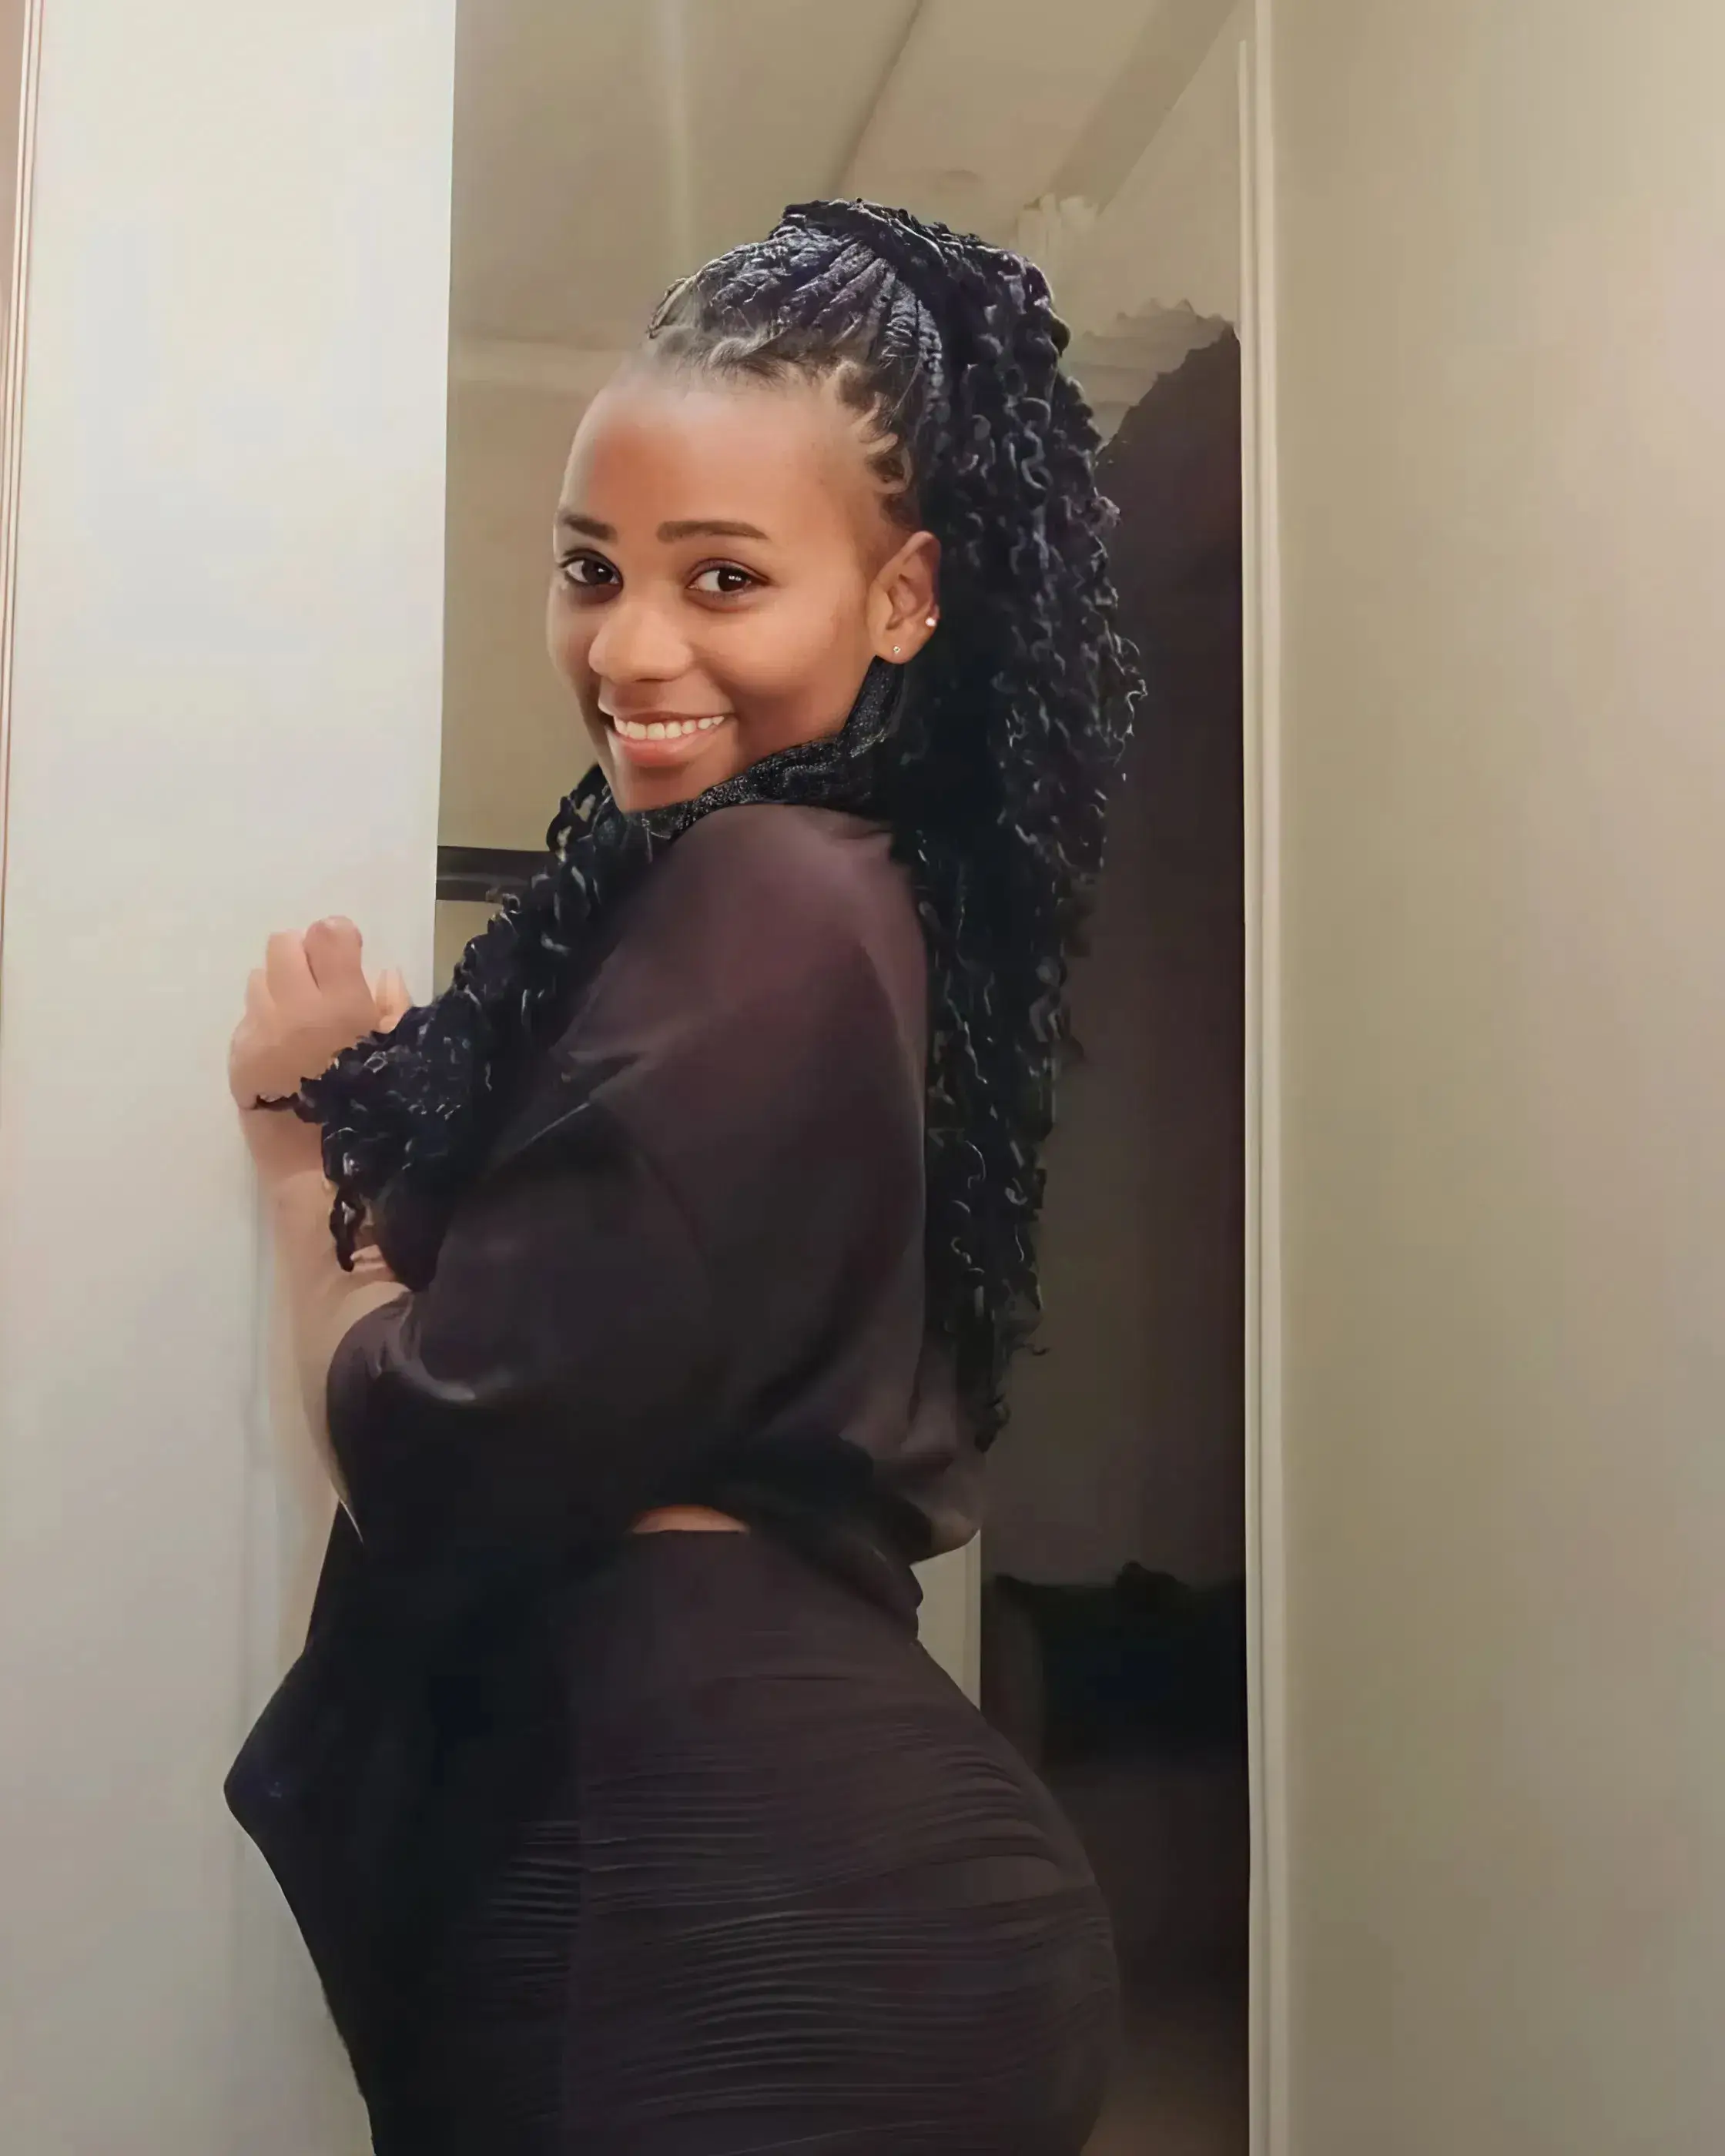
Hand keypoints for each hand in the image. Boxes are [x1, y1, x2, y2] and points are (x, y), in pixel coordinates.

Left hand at [230, 917, 409, 1175]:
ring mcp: (260, 1031)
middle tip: (321, 991)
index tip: (349, 965)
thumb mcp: (403, 1057)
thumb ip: (393, 1009)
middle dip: (304, 960)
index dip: (340, 944)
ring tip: (300, 1025)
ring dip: (280, 992)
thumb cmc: (378, 1116)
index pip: (329, 932)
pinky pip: (247, 1018)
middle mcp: (294, 1009)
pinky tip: (284, 1056)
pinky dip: (265, 1026)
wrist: (325, 1176)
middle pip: (284, 944)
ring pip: (259, 978)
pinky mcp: (237, 1056)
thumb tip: (383, 976)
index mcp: (343, 1003)